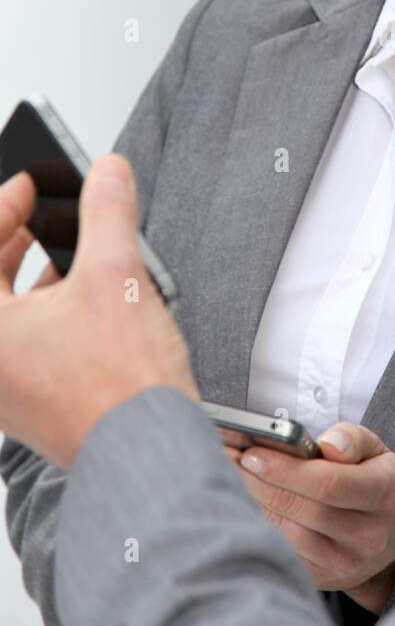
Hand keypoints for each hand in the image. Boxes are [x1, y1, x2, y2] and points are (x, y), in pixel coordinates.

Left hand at [0, 155, 198, 469]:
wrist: (149, 451)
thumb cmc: (120, 388)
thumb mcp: (117, 275)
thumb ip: (107, 213)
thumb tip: (107, 174)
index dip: (6, 205)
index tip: (31, 186)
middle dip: (13, 239)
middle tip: (41, 213)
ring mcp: (6, 386)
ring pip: (6, 313)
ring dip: (31, 275)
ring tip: (69, 251)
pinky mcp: (32, 400)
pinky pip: (24, 341)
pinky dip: (46, 311)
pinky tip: (87, 299)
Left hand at [218, 422, 394, 613]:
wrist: (387, 536)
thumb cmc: (372, 481)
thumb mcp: (373, 450)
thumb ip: (351, 439)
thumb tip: (328, 445)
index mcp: (385, 493)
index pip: (330, 484)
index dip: (287, 470)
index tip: (253, 453)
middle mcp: (369, 534)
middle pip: (305, 510)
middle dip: (262, 484)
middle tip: (230, 461)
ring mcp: (345, 562)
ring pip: (290, 535)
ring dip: (255, 505)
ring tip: (233, 479)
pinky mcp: (323, 579)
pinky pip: (284, 553)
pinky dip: (260, 528)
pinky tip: (245, 506)